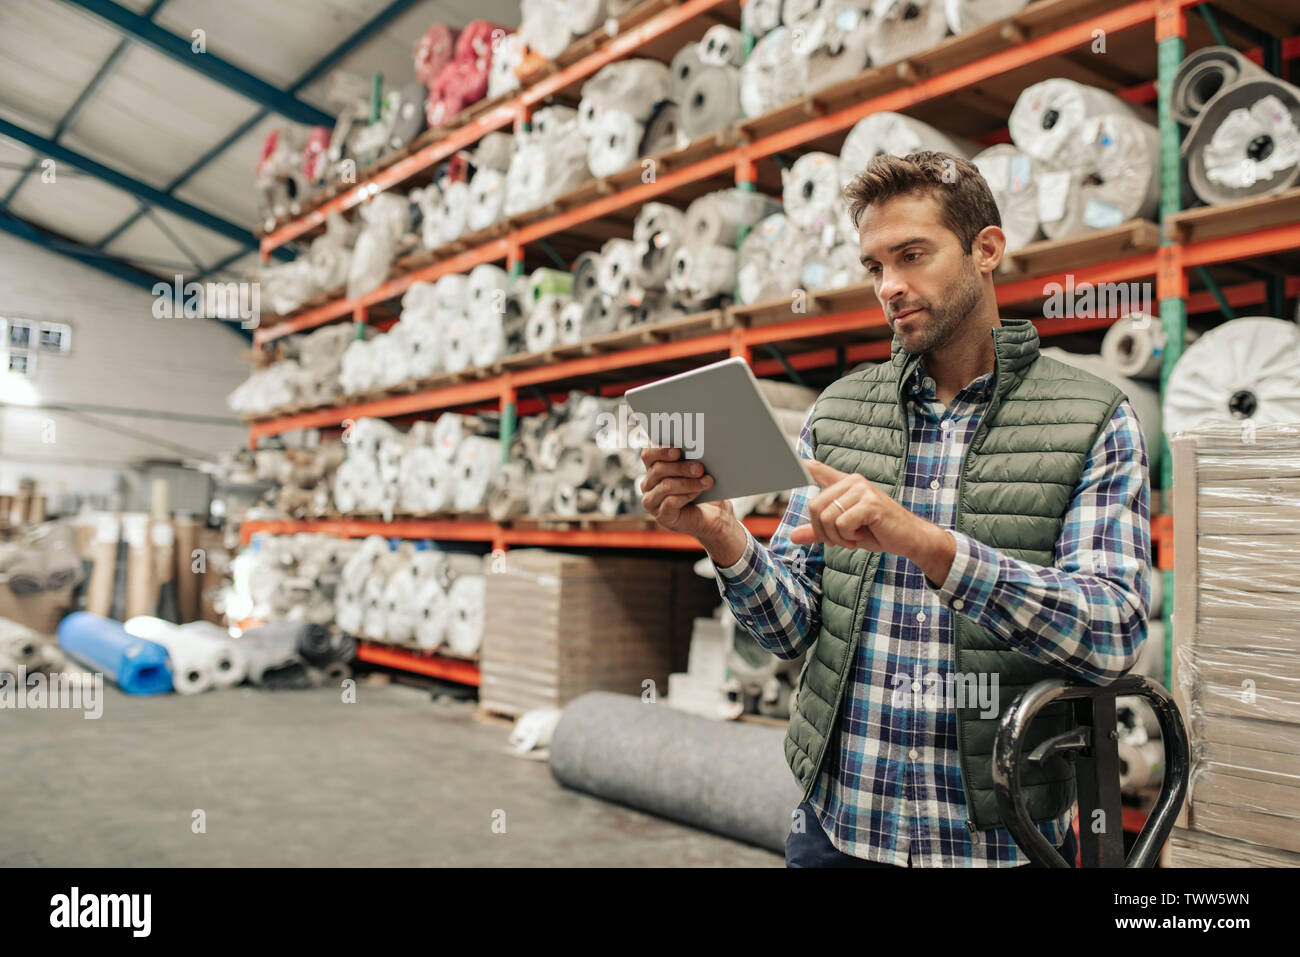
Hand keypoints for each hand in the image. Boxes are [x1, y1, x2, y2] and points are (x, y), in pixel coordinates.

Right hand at [639, 445, 736, 542]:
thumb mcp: (697, 471)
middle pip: (658, 469)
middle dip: (681, 467)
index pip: (648, 455)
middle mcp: (649, 484)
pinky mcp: (661, 516)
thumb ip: (691, 459)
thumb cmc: (703, 488)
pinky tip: (697, 493)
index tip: (678, 451)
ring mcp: (652, 501)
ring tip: (706, 481)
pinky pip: (670, 502)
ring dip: (688, 483)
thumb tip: (697, 450)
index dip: (661, 451)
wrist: (713, 515)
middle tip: (700, 468)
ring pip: (665, 486)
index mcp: (653, 468)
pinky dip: (686, 496)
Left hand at [789, 459, 926, 555]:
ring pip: (828, 517)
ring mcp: (862, 490)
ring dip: (837, 537)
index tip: (781, 456)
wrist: (908, 539)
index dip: (796, 463)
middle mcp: (852, 481)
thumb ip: (819, 531)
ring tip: (853, 537)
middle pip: (815, 506)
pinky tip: (861, 536)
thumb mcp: (842, 531)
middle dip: (823, 531)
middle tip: (840, 540)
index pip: (816, 469)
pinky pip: (842, 524)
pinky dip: (848, 538)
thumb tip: (792, 537)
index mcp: (845, 483)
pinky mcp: (870, 503)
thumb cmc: (876, 531)